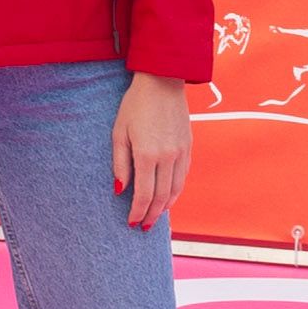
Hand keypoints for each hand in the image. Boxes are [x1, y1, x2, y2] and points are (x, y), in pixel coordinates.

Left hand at [113, 73, 192, 228]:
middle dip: (151, 215)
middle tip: (143, 226)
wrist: (162, 81)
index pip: (143, 194)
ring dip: (165, 207)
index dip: (137, 212)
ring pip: (175, 189)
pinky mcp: (188, 146)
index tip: (131, 222)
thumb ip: (120, 163)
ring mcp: (180, 152)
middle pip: (161, 197)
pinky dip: (176, 191)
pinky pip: (183, 176)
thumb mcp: (119, 132)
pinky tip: (168, 197)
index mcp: (146, 154)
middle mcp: (167, 157)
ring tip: (155, 217)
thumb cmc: (135, 105)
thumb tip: (120, 190)